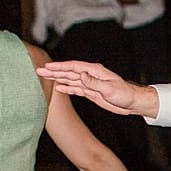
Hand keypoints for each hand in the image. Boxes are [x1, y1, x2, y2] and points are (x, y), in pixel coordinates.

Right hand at [34, 60, 157, 117]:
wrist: (131, 103)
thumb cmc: (124, 94)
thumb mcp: (109, 88)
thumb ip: (93, 82)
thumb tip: (80, 75)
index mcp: (94, 71)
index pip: (73, 67)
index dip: (60, 67)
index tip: (48, 67)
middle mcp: (90, 75)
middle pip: (68, 72)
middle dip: (54, 71)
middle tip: (39, 70)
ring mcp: (89, 84)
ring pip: (70, 79)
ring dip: (57, 78)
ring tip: (44, 76)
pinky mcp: (90, 92)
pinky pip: (75, 88)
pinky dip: (66, 87)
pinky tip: (58, 87)